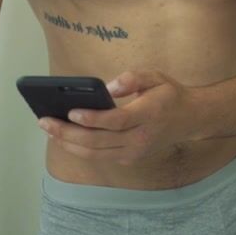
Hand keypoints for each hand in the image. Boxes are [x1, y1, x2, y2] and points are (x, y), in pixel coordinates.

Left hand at [38, 70, 195, 165]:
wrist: (190, 119)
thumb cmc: (169, 94)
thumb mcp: (156, 76)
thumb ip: (132, 78)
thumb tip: (106, 88)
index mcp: (149, 114)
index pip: (116, 121)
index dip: (92, 118)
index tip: (71, 111)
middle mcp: (141, 137)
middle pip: (99, 141)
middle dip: (68, 133)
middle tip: (45, 121)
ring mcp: (135, 151)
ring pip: (95, 153)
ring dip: (69, 144)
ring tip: (49, 131)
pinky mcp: (130, 158)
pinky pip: (100, 156)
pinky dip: (80, 149)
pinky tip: (65, 137)